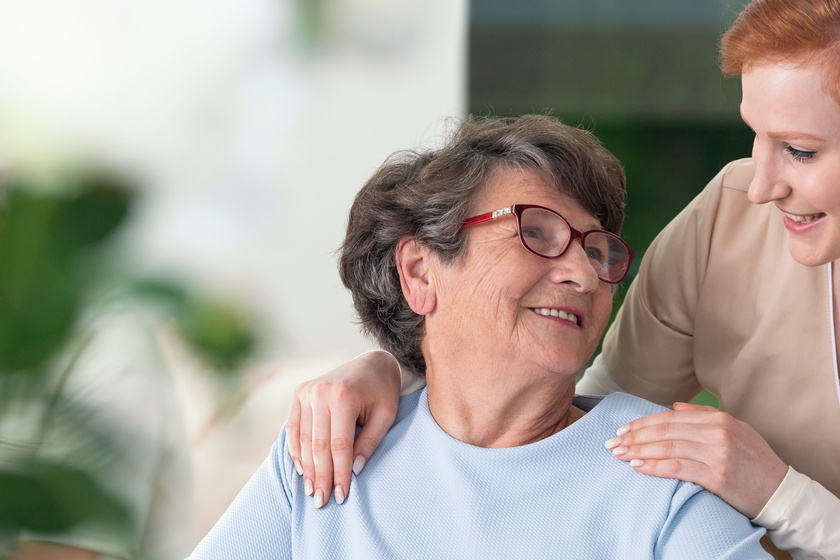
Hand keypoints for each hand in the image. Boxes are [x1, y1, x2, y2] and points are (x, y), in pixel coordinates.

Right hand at [286, 350, 400, 507]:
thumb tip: (354, 471)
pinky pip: (293, 426)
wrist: (371, 361)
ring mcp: (307, 390)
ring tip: (312, 491)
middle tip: (322, 502)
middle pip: (318, 445)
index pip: (339, 446)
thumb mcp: (385, 415)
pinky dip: (296, 449)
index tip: (342, 496)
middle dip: (321, 477)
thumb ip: (370, 442)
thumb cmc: (383, 390)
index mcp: (344, 396)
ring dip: (307, 468)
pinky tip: (301, 469)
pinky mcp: (300, 392)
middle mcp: (321, 392)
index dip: (340, 474)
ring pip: (304, 439)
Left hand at [604, 403, 787, 517]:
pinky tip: (638, 467)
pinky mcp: (717, 475)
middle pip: (664, 430)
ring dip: (638, 451)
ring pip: (667, 447)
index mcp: (718, 418)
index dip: (642, 423)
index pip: (669, 417)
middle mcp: (717, 431)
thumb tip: (673, 408)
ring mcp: (717, 453)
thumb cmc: (754, 462)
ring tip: (620, 455)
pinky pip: (677, 468)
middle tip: (612, 443)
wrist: (780, 492)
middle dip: (634, 436)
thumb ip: (703, 416)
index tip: (622, 430)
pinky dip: (654, 466)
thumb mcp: (735, 430)